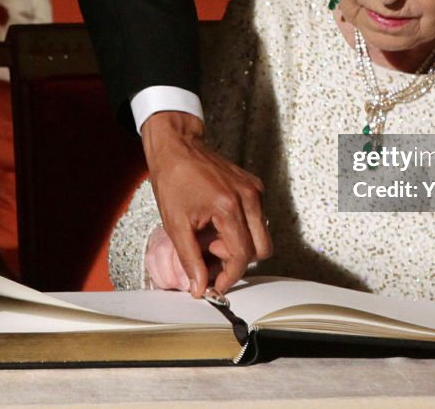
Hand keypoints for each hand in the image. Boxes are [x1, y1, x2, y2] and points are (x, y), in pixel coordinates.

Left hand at [141, 111, 271, 296]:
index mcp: (229, 206)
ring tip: (210, 236)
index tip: (214, 285)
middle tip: (210, 254)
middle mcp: (248, 197)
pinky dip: (241, 230)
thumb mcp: (175, 225)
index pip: (242, 256)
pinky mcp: (253, 186)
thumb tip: (199, 287)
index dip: (228, 277)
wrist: (177, 147)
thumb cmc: (173, 179)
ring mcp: (254, 190)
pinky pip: (257, 219)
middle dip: (237, 261)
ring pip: (261, 236)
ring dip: (239, 245)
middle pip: (261, 250)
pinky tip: (217, 224)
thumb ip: (190, 260)